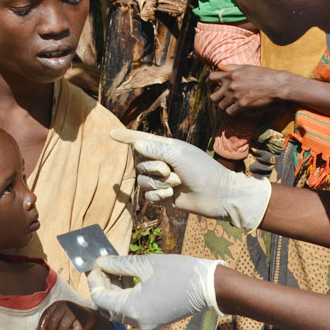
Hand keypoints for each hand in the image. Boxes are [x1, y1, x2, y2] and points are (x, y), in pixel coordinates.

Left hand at [37, 301, 96, 329]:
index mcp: (57, 304)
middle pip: (54, 320)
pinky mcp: (82, 319)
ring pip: (64, 325)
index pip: (46, 314)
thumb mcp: (57, 316)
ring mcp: (74, 311)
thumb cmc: (67, 316)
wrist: (85, 314)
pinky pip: (76, 329)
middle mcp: (65, 305)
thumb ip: (47, 322)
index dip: (42, 325)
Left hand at [88, 254, 223, 329]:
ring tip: (114, 267)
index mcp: (134, 309)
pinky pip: (132, 310)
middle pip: (107, 307)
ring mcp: (147, 322)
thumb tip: (101, 262)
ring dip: (113, 290)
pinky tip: (128, 276)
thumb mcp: (146, 264)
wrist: (211, 287)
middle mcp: (138, 321)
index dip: (94, 280)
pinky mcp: (154, 319)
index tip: (93, 263)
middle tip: (101, 265)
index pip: (101, 298)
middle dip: (102, 285)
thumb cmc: (180, 272)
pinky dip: (126, 295)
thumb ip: (119, 264)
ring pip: (119, 309)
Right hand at [110, 129, 270, 230]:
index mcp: (168, 148)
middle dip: (154, 168)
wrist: (219, 196)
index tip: (111, 133)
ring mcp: (163, 180)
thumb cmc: (203, 171)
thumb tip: (136, 145)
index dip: (126, 137)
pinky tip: (170, 197)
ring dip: (157, 184)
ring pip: (142, 181)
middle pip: (140, 163)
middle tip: (172, 172)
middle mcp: (163, 162)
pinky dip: (157, 196)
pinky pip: (147, 196)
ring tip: (175, 185)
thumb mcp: (179, 155)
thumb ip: (155, 149)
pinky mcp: (164, 197)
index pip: (142, 140)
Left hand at [208, 64, 289, 115]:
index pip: (211, 77)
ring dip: (224, 106)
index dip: (208, 83)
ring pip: (220, 106)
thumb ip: (231, 67)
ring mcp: (235, 95)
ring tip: (230, 105)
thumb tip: (219, 65)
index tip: (210, 86)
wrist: (277, 84)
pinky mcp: (242, 105)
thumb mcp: (247, 67)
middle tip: (220, 99)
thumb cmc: (264, 74)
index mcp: (231, 74)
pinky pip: (229, 112)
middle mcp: (231, 85)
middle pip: (213, 96)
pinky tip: (237, 109)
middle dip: (216, 99)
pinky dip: (232, 112)